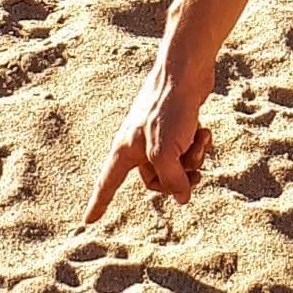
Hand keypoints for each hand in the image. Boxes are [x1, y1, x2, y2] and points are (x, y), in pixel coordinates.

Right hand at [84, 60, 211, 222]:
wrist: (185, 72)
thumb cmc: (169, 109)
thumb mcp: (166, 153)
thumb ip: (172, 181)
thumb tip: (182, 197)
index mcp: (125, 150)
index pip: (107, 183)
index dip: (99, 203)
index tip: (88, 220)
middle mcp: (137, 144)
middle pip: (155, 180)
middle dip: (178, 176)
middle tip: (193, 168)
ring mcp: (156, 134)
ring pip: (176, 164)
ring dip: (192, 158)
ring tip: (199, 140)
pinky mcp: (175, 125)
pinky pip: (186, 148)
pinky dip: (197, 143)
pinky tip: (204, 131)